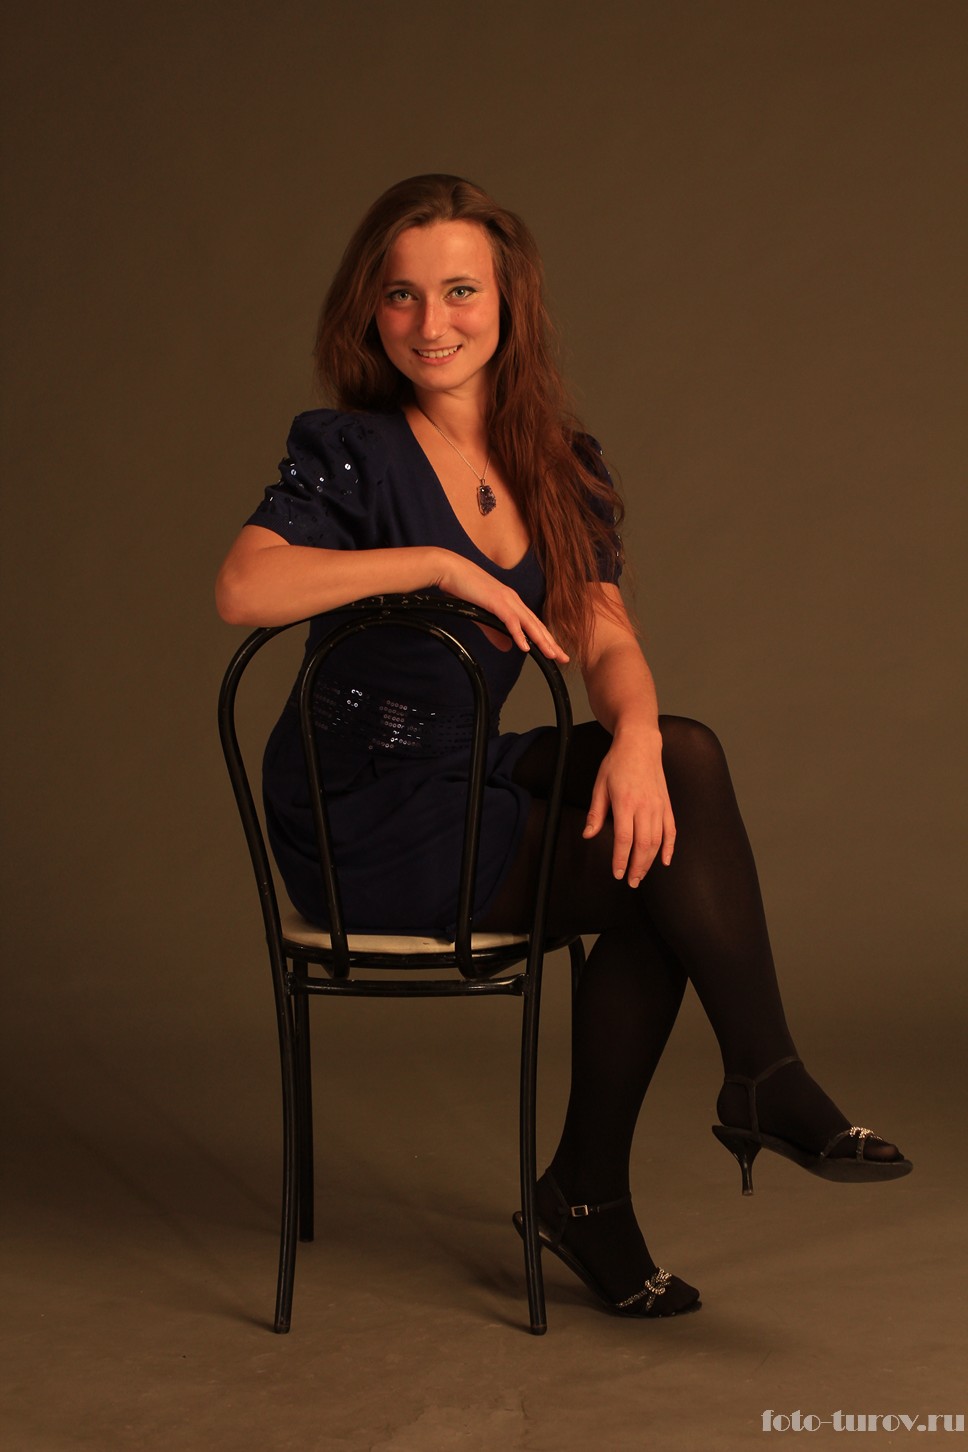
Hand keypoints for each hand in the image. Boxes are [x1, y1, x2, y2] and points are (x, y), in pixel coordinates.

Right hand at [431, 551, 568, 661]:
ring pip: (529, 624)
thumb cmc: (464, 588)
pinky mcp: (495, 601)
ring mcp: (506, 600)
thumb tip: (507, 647)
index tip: (556, 652)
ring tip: (552, 655)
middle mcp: (513, 600)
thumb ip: (495, 632)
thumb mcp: (482, 614)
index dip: (546, 639)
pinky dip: (519, 634)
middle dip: (552, 643)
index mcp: (512, 602)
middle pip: (537, 625)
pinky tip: (525, 646)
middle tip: (564, 658)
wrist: (451, 570)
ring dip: (542, 641)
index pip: (534, 624)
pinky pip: (510, 621)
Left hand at [582, 729, 675, 884]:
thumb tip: (588, 835)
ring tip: (642, 875)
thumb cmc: (617, 763)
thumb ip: (595, 813)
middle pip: (643, 845)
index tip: (617, 873)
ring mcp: (659, 806)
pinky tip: (664, 861)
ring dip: (650, 862)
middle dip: (637, 867)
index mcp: (625, 803)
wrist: (640, 745)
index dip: (621, 860)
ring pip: (657, 841)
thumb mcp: (600, 786)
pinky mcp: (667, 805)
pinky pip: (671, 830)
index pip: (624, 839)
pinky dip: (669, 848)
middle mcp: (645, 807)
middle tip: (631, 881)